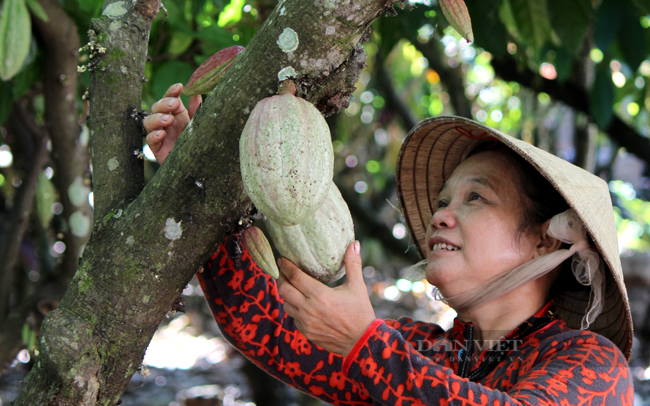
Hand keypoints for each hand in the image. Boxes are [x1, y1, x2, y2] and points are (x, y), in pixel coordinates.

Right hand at [143, 83, 201, 163]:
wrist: (199, 165)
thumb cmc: (198, 143)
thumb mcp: (198, 125)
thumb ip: (197, 111)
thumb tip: (196, 94)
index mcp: (177, 114)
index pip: (170, 98)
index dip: (171, 92)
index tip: (179, 87)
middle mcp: (166, 122)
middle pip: (157, 107)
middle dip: (164, 104)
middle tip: (174, 104)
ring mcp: (160, 134)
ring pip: (148, 121)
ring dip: (157, 118)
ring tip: (168, 119)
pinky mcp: (157, 148)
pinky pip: (149, 140)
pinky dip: (154, 135)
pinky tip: (161, 134)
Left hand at [277, 241, 375, 356]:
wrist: (361, 342)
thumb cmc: (360, 313)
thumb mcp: (357, 287)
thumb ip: (353, 264)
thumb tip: (354, 243)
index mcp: (319, 295)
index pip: (295, 276)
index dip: (286, 266)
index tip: (282, 259)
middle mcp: (308, 309)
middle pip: (284, 289)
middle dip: (280, 277)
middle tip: (282, 270)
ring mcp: (305, 322)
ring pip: (286, 304)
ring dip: (286, 293)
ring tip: (289, 285)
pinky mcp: (306, 332)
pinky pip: (293, 317)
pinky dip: (294, 308)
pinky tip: (300, 303)